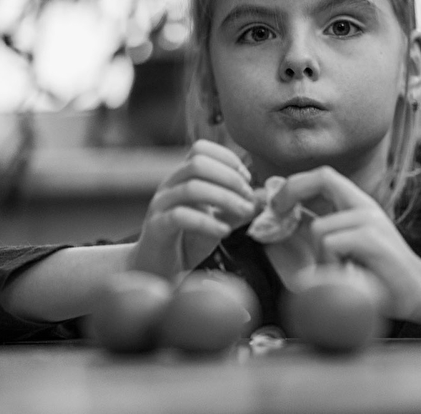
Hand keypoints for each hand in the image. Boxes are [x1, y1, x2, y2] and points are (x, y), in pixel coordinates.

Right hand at [130, 140, 256, 279]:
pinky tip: (224, 231)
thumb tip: (264, 198)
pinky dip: (207, 222)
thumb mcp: (219, 221)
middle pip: (197, 163)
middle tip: (248, 197)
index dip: (228, 159)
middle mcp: (169, 185)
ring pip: (191, 187)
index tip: (247, 180)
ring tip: (244, 212)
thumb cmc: (188, 242)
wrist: (158, 270)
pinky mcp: (156, 227)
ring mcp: (160, 205)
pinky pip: (181, 216)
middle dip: (229, 177)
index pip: (201, 149)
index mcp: (182, 177)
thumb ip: (239, 209)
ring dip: (224, 198)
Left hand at [271, 166, 420, 330]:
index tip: (275, 205)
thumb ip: (307, 237)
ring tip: (336, 271)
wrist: (418, 295)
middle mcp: (364, 205)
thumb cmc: (374, 277)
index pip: (323, 176)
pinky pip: (330, 244)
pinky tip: (347, 275)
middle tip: (277, 212)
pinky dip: (329, 265)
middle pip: (323, 176)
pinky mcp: (372, 238)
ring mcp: (370, 219)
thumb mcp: (336, 253)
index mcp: (356, 205)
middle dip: (292, 191)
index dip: (294, 184)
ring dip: (317, 256)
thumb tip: (271, 226)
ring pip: (318, 228)